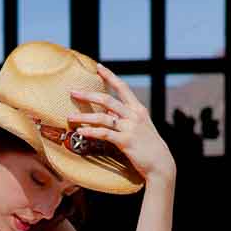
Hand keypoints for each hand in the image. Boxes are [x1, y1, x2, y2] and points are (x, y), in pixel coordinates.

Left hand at [67, 62, 175, 182]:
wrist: (161, 163)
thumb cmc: (148, 147)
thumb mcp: (139, 128)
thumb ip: (125, 119)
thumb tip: (109, 113)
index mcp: (138, 109)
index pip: (122, 87)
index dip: (110, 76)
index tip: (98, 67)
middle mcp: (134, 115)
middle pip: (107, 99)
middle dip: (88, 94)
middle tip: (72, 92)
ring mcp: (130, 128)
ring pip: (103, 117)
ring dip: (84, 116)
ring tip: (70, 117)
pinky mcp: (126, 142)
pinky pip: (105, 134)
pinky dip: (91, 132)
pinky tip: (80, 132)